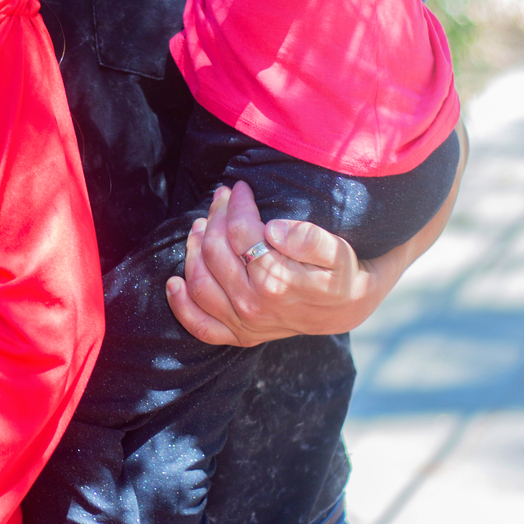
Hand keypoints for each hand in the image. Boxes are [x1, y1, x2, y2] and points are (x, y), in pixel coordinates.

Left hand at [166, 181, 381, 346]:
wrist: (350, 307)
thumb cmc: (342, 272)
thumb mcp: (339, 251)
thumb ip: (310, 238)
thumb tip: (274, 229)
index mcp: (277, 281)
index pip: (241, 233)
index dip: (236, 205)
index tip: (239, 188)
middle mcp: (254, 305)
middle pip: (215, 253)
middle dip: (214, 217)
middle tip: (220, 197)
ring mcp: (244, 324)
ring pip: (200, 282)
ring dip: (193, 249)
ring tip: (200, 225)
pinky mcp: (239, 336)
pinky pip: (200, 326)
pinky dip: (181, 305)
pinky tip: (173, 282)